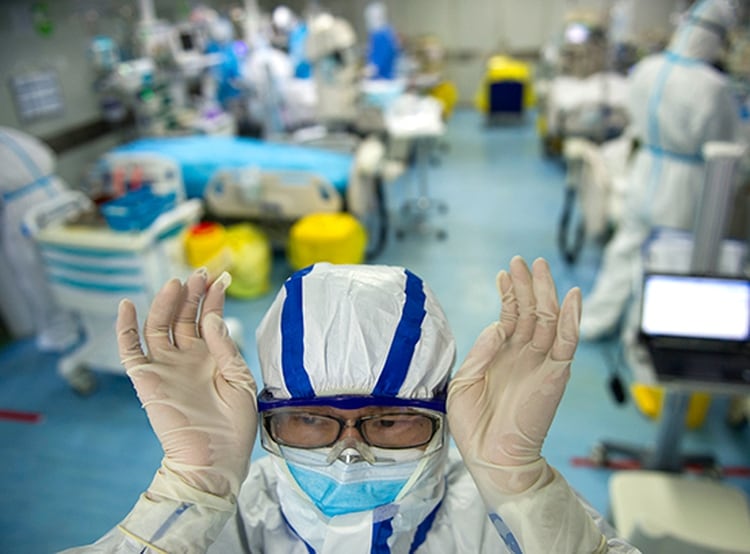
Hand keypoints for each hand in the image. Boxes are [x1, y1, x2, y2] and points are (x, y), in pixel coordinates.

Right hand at [117, 268, 257, 499]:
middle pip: (184, 317)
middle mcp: (188, 358)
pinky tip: (128, 305)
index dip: (213, 298)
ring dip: (166, 303)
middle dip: (192, 294)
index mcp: (212, 358)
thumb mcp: (241, 379)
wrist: (215, 458)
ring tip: (177, 283)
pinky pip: (130, 349)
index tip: (221, 278)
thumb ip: (225, 347)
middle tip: (200, 273)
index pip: (209, 319)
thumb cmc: (235, 425)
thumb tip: (211, 316)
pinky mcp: (147, 379)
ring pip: (160, 326)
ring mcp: (166, 367)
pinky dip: (125, 327)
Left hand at [447, 256, 580, 493]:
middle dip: (527, 285)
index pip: (511, 317)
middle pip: (531, 312)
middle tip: (523, 260)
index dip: (508, 294)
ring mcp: (540, 364)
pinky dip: (571, 319)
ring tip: (539, 267)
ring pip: (548, 320)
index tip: (504, 273)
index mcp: (502, 356)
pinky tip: (571, 297)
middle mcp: (523, 356)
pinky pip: (567, 343)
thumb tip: (497, 324)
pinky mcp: (554, 375)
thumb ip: (481, 350)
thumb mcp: (464, 381)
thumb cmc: (474, 426)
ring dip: (544, 293)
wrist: (491, 457)